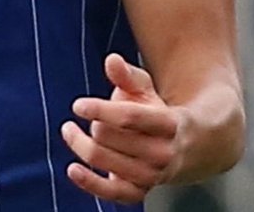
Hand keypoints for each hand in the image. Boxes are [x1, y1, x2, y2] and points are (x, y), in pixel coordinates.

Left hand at [60, 53, 183, 204]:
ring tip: (70, 131)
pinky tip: (73, 169)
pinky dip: (89, 182)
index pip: (130, 117)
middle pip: (112, 139)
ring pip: (106, 162)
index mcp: (169, 124)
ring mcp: (152, 176)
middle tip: (88, 118)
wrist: (184, 148)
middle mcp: (163, 153)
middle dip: (93, 125)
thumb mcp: (146, 89)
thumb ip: (127, 75)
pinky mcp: (139, 192)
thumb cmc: (156, 113)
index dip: (101, 110)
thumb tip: (111, 60)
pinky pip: (111, 193)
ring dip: (81, 146)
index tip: (78, 105)